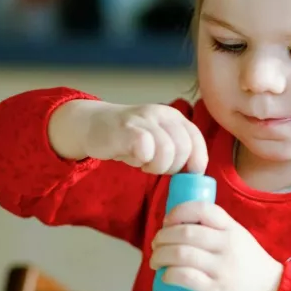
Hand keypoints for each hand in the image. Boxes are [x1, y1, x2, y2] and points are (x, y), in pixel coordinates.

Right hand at [52, 101, 207, 173]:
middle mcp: (162, 114)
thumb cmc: (130, 140)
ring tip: (144, 163)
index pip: (196, 140)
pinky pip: (144, 147)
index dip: (196, 161)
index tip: (185, 174)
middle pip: (184, 148)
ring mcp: (143, 119)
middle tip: (156, 168)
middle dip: (172, 167)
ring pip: (167, 150)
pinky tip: (133, 159)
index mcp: (175, 117)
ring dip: (156, 166)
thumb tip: (197, 177)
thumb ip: (178, 152)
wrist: (93, 124)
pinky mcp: (125, 128)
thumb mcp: (159, 141)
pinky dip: (141, 160)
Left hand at [149, 201, 282, 290]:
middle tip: (156, 244)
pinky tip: (166, 276)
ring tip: (155, 261)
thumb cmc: (249, 266)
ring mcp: (222, 268)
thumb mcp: (239, 239)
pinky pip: (186, 277)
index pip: (203, 209)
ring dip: (160, 256)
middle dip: (162, 237)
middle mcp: (227, 245)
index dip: (179, 211)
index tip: (168, 221)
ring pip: (181, 254)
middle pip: (186, 233)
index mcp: (232, 229)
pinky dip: (169, 275)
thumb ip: (215, 230)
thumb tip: (178, 226)